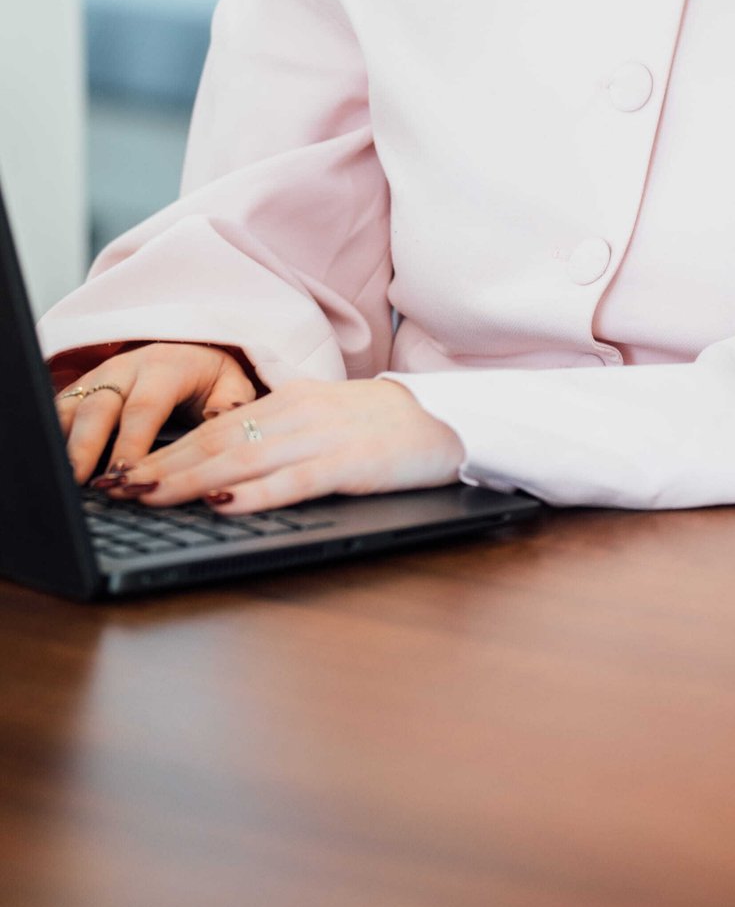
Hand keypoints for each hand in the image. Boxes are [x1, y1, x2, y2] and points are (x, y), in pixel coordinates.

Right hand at [53, 340, 259, 484]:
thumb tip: (220, 416)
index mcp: (165, 367)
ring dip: (62, 441)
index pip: (145, 407)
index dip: (132, 441)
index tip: (125, 472)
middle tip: (78, 480)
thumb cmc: (211, 378)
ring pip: (71, 406)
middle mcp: (126, 369)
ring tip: (59, 476)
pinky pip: (59, 410)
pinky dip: (51, 434)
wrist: (188, 351)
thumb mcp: (231, 384)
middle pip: (98, 407)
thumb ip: (230, 402)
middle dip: (85, 445)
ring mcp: (99, 378)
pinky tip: (50, 460)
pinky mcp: (82, 389)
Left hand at [105, 377, 465, 512]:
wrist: (447, 417)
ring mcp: (324, 437)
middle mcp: (298, 414)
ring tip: (149, 496)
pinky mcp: (351, 464)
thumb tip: (221, 469)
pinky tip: (226, 504)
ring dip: (191, 481)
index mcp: (289, 402)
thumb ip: (277, 438)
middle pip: (217, 443)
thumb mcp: (323, 422)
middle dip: (161, 468)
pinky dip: (257, 493)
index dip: (164, 452)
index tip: (123, 473)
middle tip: (116, 488)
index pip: (213, 429)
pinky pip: (296, 480)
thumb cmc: (383, 427)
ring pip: (245, 460)